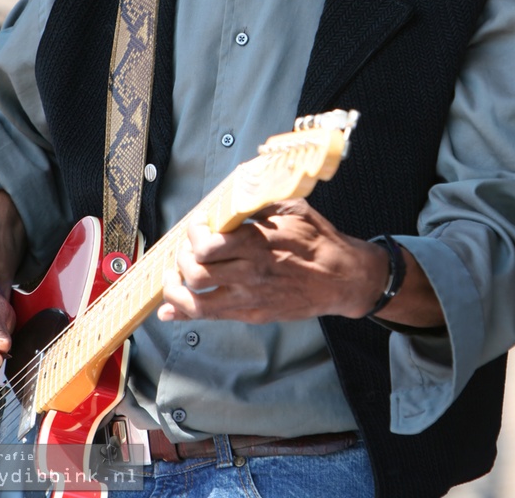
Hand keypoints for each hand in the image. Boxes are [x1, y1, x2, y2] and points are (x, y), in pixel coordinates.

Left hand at [157, 198, 385, 323]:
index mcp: (257, 245)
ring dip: (175, 291)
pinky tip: (171, 309)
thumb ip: (258, 203)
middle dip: (181, 259)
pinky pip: (211, 318)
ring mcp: (250, 299)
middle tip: (186, 249)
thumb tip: (232, 196)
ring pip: (196, 303)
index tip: (198, 226)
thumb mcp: (292, 208)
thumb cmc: (318, 240)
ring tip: (173, 278)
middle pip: (196, 274)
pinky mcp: (253, 314)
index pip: (207, 246)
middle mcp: (250, 274)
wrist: (342, 277)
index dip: (193, 234)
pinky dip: (184, 314)